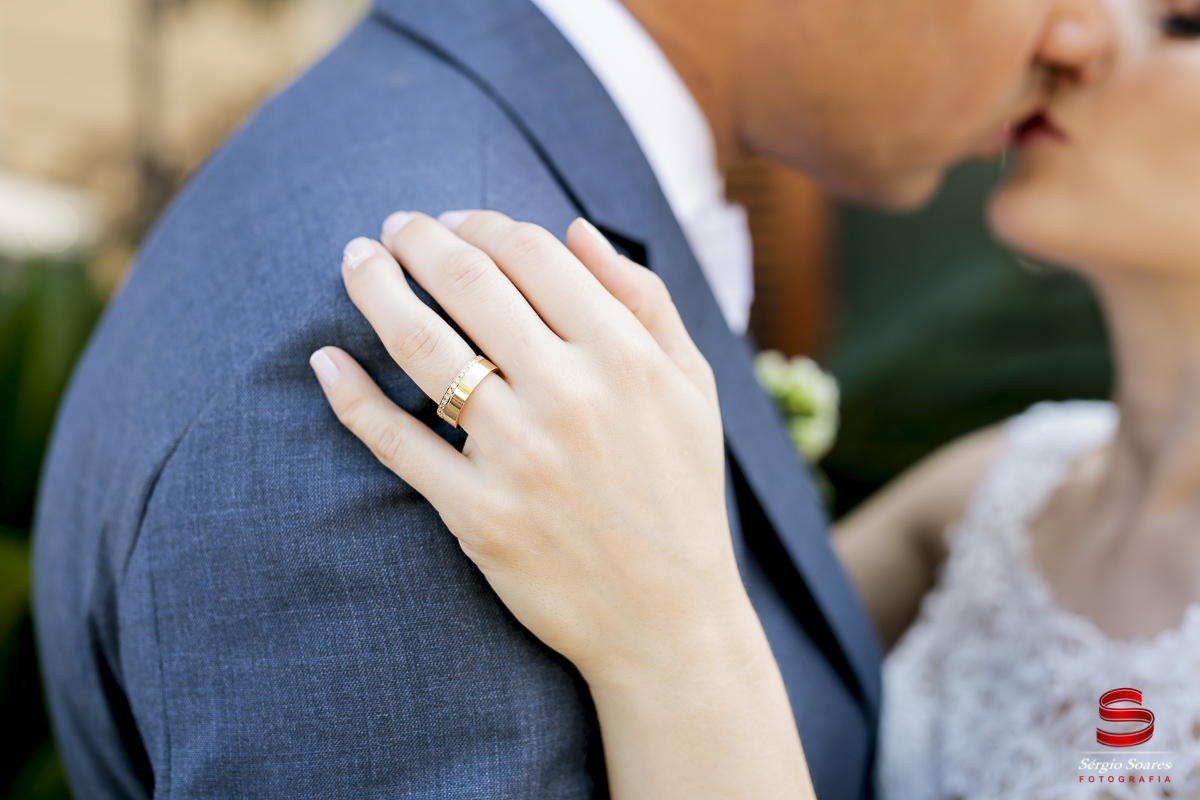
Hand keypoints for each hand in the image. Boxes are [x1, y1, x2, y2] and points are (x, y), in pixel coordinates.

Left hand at [309, 210, 753, 684]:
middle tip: (393, 227)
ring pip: (422, 347)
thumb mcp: (692, 386)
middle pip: (469, 283)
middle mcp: (570, 395)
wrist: (669, 618)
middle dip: (418, 239)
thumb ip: (644, 298)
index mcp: (625, 355)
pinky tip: (325, 361)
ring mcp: (518, 455)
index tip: (456, 222)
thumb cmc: (681, 491)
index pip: (533, 253)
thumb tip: (574, 228)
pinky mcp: (476, 513)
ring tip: (354, 262)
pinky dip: (351, 395)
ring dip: (375, 290)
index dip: (483, 222)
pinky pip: (396, 442)